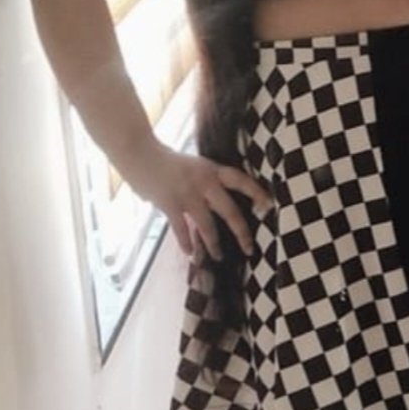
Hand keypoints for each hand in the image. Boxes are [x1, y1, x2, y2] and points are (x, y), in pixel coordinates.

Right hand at [124, 139, 271, 260]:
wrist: (139, 153)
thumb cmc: (165, 160)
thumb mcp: (192, 166)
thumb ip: (204, 182)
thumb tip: (214, 203)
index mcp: (212, 169)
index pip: (241, 180)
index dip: (256, 192)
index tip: (269, 205)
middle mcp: (204, 181)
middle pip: (230, 210)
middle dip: (241, 232)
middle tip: (250, 248)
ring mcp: (187, 194)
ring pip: (208, 226)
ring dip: (213, 244)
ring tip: (219, 256)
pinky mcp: (170, 204)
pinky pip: (182, 229)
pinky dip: (186, 243)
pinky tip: (190, 253)